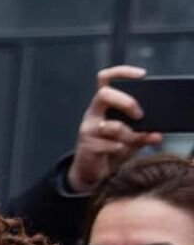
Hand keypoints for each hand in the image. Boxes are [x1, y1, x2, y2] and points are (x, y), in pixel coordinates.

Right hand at [68, 65, 164, 193]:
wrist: (91, 172)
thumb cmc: (110, 148)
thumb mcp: (130, 137)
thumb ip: (144, 133)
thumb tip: (158, 134)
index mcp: (103, 105)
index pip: (105, 79)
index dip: (122, 72)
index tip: (142, 75)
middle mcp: (93, 114)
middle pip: (104, 94)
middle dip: (126, 102)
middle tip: (139, 115)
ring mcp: (88, 130)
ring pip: (112, 126)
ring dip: (130, 135)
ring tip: (136, 141)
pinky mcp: (87, 146)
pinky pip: (110, 145)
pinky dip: (121, 149)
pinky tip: (121, 151)